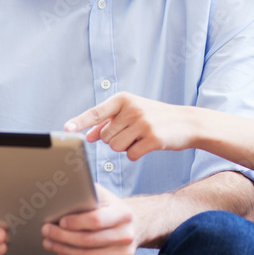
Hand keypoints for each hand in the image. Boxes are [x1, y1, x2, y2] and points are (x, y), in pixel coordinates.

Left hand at [42, 184, 136, 254]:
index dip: (75, 222)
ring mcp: (126, 253)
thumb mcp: (105, 196)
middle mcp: (127, 235)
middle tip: (46, 232)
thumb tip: (64, 195)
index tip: (60, 221)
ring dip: (64, 251)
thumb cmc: (113, 209)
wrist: (136, 224)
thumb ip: (88, 194)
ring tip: (51, 243)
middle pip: (88, 241)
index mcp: (124, 214)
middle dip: (62, 237)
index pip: (96, 220)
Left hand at [64, 92, 195, 159]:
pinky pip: (131, 155)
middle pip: (105, 137)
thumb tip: (87, 136)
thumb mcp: (132, 113)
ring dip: (125, 148)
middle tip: (132, 133)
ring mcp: (143, 123)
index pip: (97, 112)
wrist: (187, 122)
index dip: (80, 121)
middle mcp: (132, 109)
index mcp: (124, 99)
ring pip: (116, 147)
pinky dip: (136, 154)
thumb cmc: (155, 118)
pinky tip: (148, 145)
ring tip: (140, 138)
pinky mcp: (153, 138)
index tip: (67, 128)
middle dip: (114, 140)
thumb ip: (109, 122)